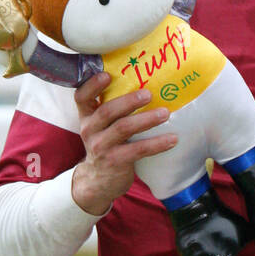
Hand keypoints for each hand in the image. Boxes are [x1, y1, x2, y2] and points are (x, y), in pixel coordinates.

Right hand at [70, 71, 177, 215]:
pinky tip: (172, 139)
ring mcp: (101, 147)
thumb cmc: (106, 145)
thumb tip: (146, 84)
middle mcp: (90, 130)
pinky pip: (138, 150)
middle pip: (107, 111)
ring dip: (146, 119)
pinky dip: (157, 144)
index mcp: (87, 117)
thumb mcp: (101, 127)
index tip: (106, 74)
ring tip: (165, 113)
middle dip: (129, 101)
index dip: (92, 85)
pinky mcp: (115, 161)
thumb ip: (112, 110)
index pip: (81, 97)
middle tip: (148, 94)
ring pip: (123, 128)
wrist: (97, 181)